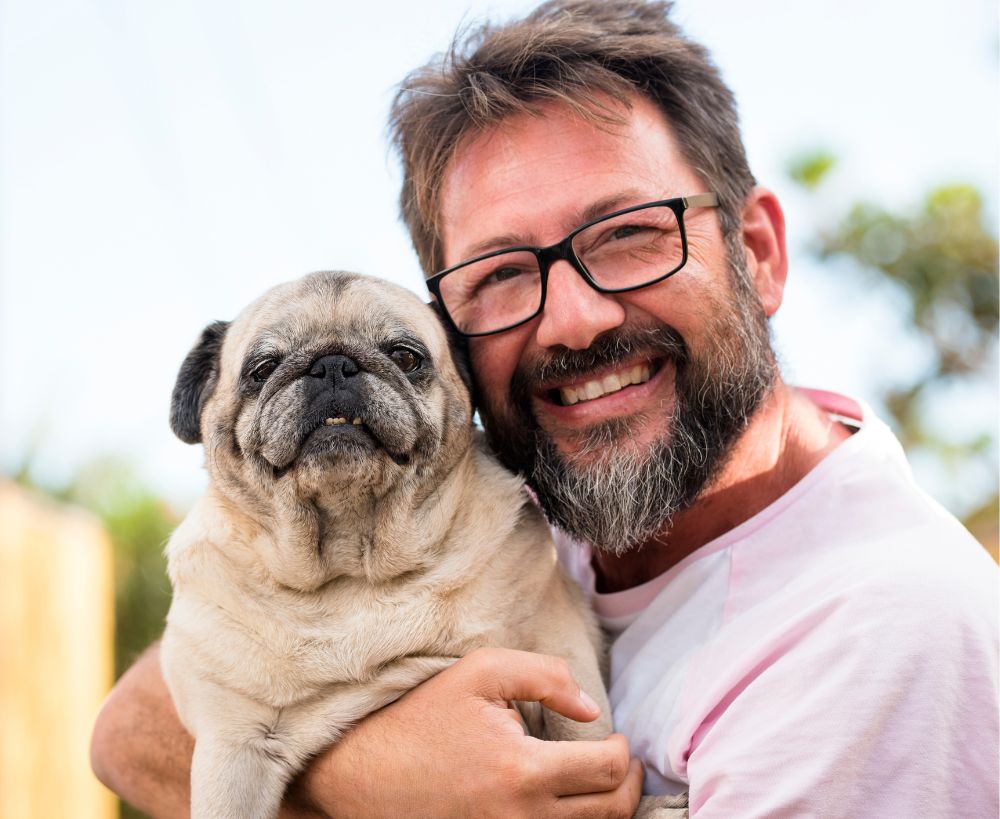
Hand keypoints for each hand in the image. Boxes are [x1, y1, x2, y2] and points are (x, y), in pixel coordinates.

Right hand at [292, 647, 642, 818]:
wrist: (363, 773)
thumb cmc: (422, 717)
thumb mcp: (480, 672)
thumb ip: (545, 676)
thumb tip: (592, 710)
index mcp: (522, 770)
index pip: (607, 772)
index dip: (624, 753)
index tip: (618, 739)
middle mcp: (522, 818)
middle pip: (610, 814)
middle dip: (629, 786)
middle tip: (626, 764)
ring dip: (608, 811)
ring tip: (607, 785)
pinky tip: (573, 806)